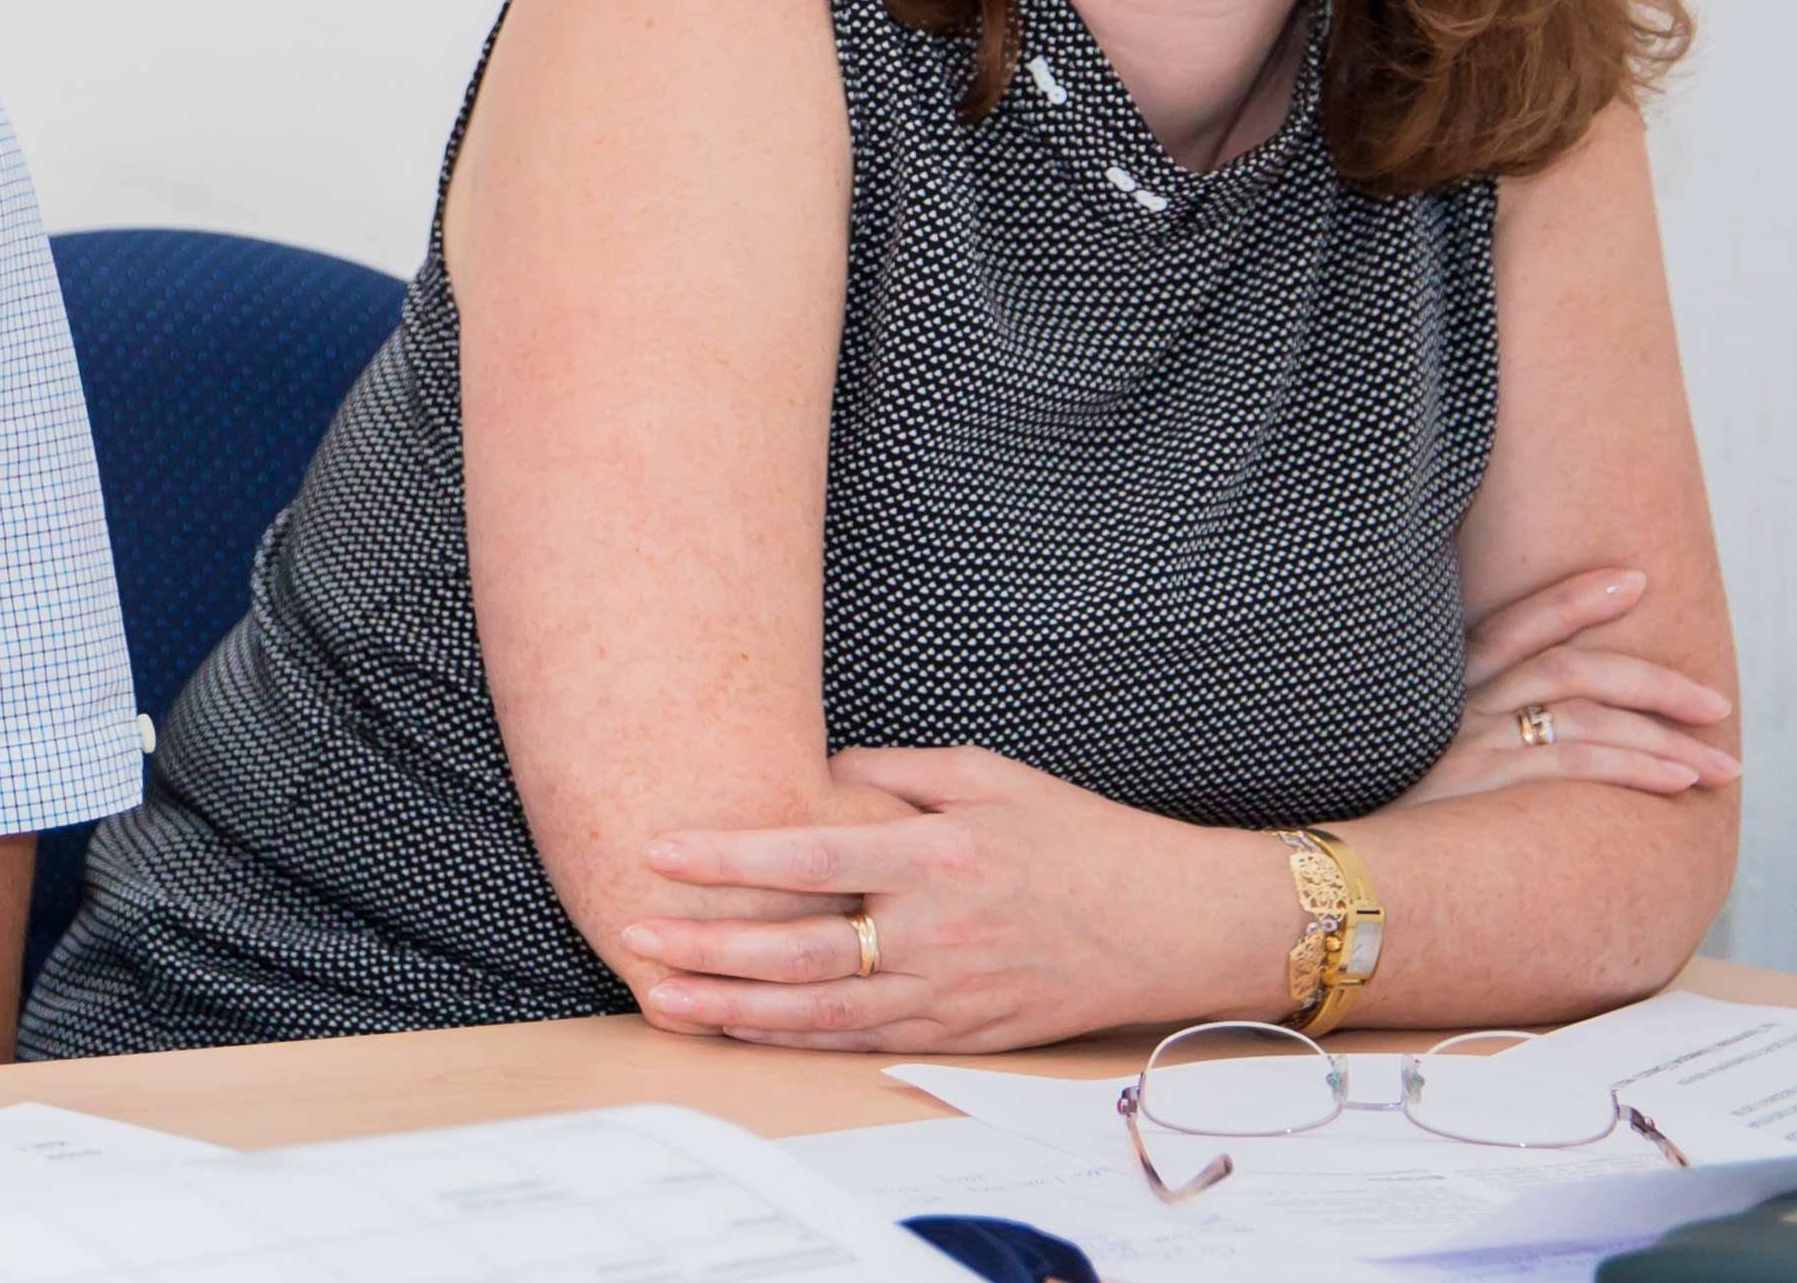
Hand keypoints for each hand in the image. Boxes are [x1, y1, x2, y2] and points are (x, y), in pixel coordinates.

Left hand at [620, 746, 1270, 1054]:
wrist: (1177, 921)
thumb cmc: (1082, 837)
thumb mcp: (990, 776)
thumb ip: (895, 772)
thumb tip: (817, 768)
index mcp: (940, 854)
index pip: (812, 854)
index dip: (730, 857)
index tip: (661, 852)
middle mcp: (939, 929)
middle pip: (801, 946)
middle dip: (709, 945)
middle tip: (634, 936)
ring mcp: (952, 991)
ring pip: (822, 1010)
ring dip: (736, 1005)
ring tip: (665, 994)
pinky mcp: (967, 1033)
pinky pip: (865, 1042)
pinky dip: (797, 1038)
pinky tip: (744, 1026)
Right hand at [1399, 567, 1739, 803]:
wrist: (1344, 864)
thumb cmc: (1396, 811)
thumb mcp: (1421, 753)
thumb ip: (1472, 727)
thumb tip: (1546, 726)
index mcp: (1444, 686)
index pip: (1516, 625)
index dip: (1575, 598)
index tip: (1635, 580)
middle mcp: (1458, 704)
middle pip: (1570, 668)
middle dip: (1654, 681)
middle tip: (1716, 704)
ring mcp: (1468, 741)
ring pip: (1585, 716)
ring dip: (1664, 737)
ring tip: (1720, 765)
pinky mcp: (1479, 784)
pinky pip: (1575, 763)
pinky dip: (1636, 767)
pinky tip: (1677, 781)